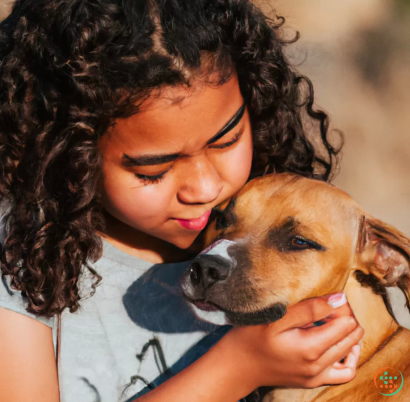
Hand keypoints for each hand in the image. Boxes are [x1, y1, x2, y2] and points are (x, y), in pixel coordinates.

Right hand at [224, 293, 363, 388]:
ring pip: (349, 354)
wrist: (238, 365)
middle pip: (351, 337)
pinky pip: (343, 373)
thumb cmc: (251, 337)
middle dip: (345, 318)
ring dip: (347, 335)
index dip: (340, 306)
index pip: (346, 323)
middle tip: (328, 305)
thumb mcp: (277, 317)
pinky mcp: (312, 381)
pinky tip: (337, 344)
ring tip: (333, 320)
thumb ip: (309, 308)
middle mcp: (318, 366)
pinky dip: (346, 357)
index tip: (326, 298)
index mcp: (311, 348)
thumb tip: (339, 299)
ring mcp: (316, 377)